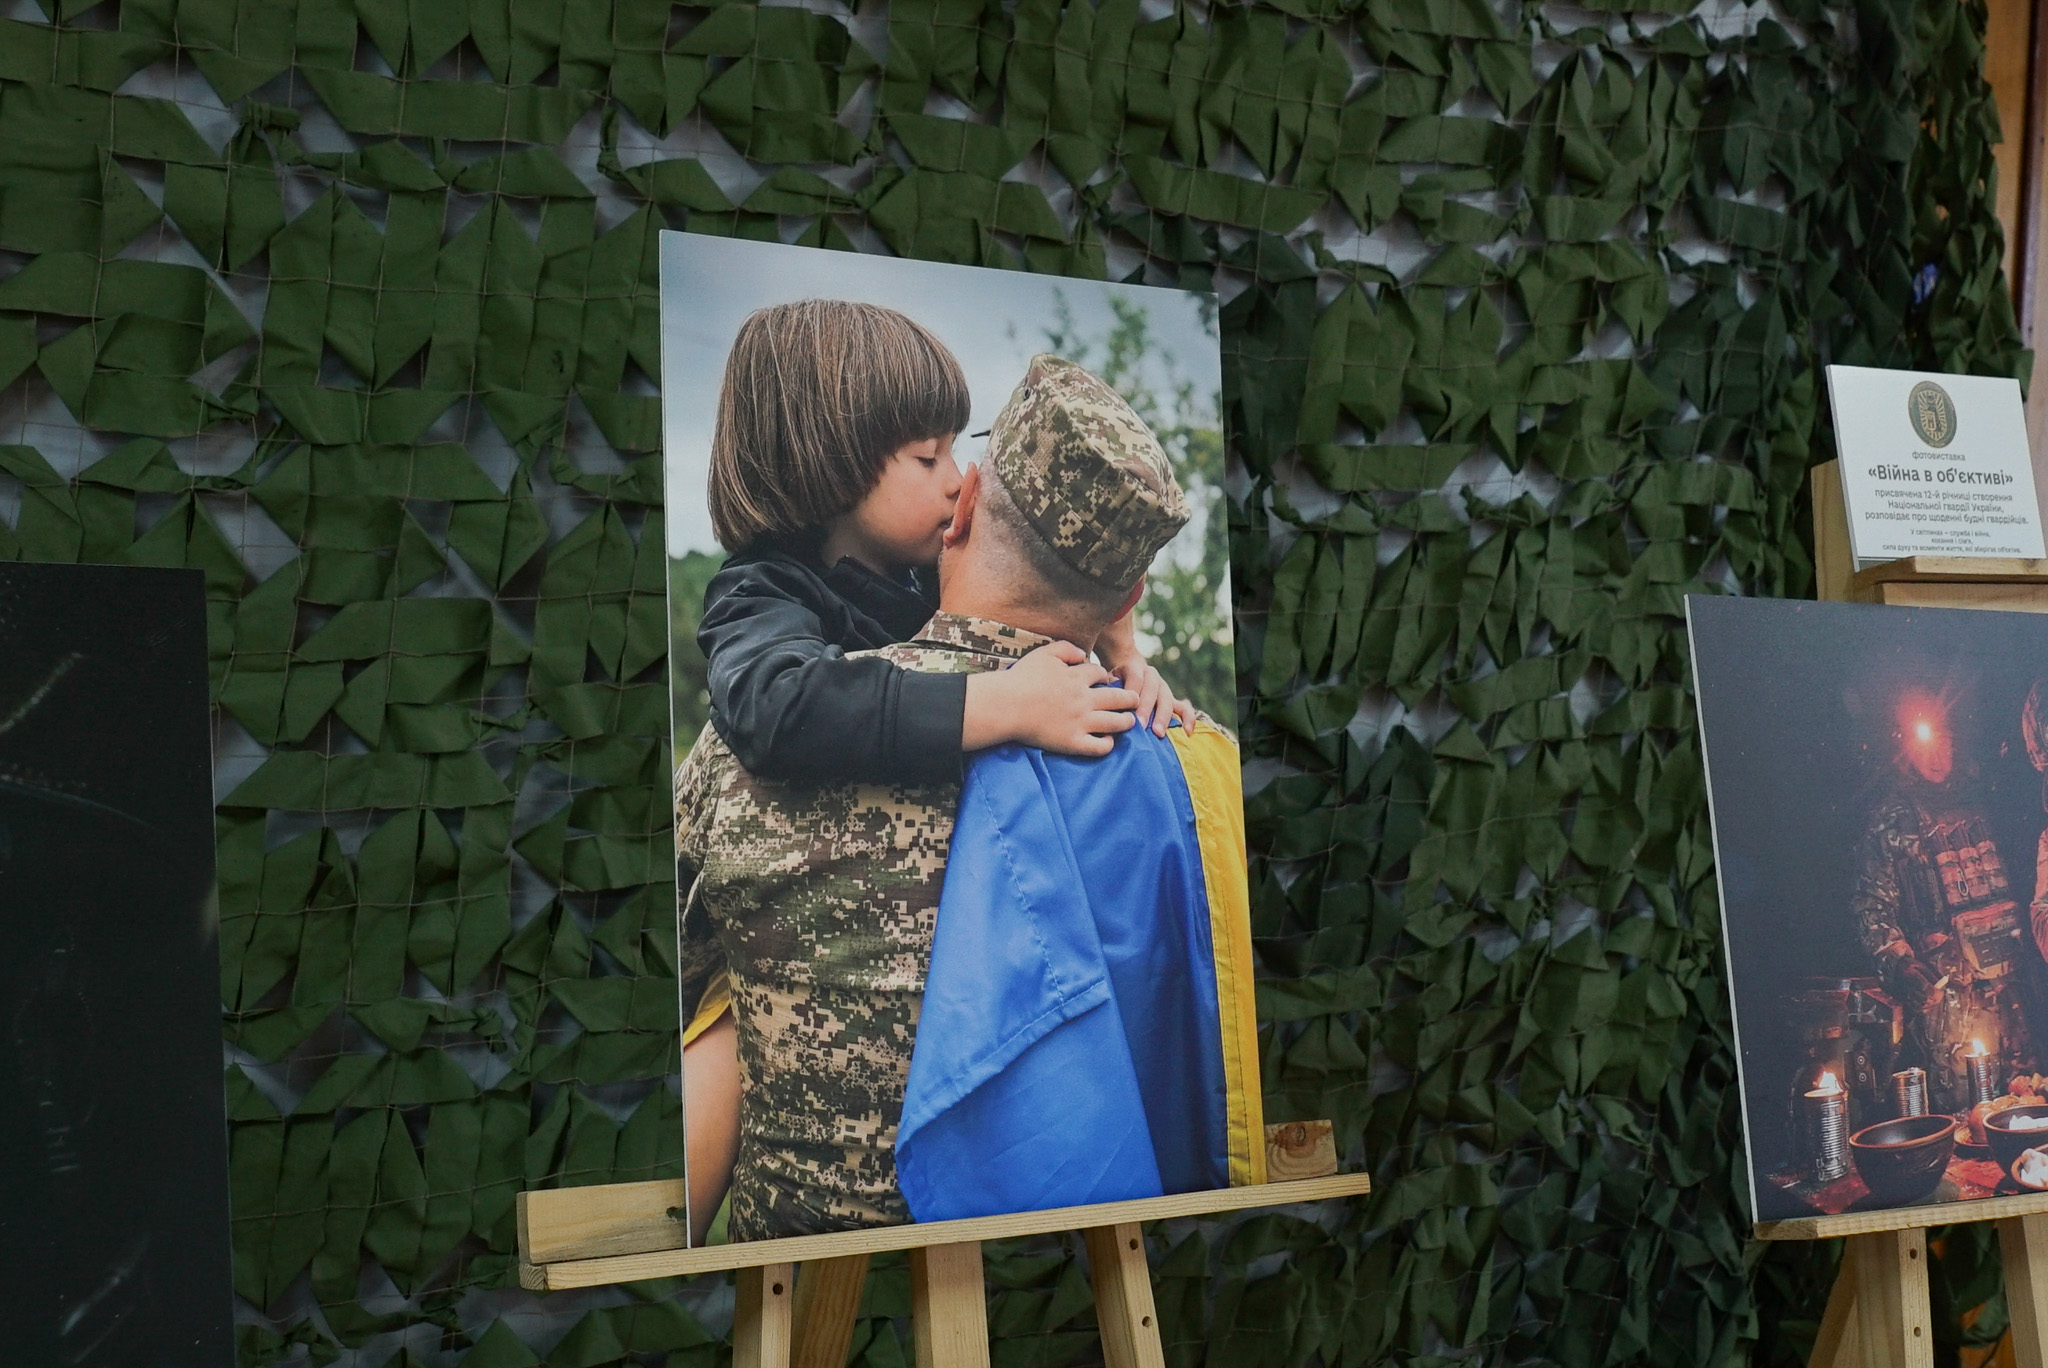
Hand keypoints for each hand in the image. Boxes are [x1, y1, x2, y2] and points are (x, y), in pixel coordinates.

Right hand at [964, 641, 1136, 755]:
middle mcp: (1084, 699)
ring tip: (1130, 721)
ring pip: (1116, 723)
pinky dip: (1108, 744)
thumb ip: (1065, 648)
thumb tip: (1083, 654)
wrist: (1005, 705)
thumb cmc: (1021, 679)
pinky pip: (1100, 747)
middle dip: (1129, 698)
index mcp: (1077, 677)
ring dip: (1127, 721)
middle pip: (1118, 698)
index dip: (1105, 676)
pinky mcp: (1072, 742)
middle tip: (1133, 700)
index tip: (1106, 681)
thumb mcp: (1043, 654)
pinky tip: (1108, 740)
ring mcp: (1080, 722)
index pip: (1101, 674)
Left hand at [1111, 658, 1198, 737]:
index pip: (1135, 678)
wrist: (1127, 669)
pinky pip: (1184, 708)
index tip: (1127, 709)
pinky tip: (1187, 732)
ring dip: (1163, 716)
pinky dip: (1187, 718)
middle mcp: (1151, 675)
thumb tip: (1100, 701)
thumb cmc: (1111, 680)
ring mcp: (1163, 687)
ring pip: (1167, 699)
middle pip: (1152, 690)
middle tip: (1140, 725)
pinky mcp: (1172, 699)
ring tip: (1157, 733)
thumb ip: (1105, 687)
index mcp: (1134, 667)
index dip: (1132, 693)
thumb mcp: (1105, 679)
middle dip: (1146, 708)